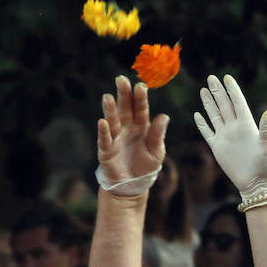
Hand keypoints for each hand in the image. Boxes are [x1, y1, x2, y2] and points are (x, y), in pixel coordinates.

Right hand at [96, 75, 167, 195]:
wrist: (133, 186)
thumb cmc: (145, 166)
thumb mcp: (157, 152)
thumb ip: (158, 135)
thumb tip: (164, 117)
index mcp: (141, 126)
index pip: (140, 109)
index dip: (140, 98)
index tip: (141, 86)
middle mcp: (126, 128)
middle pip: (124, 109)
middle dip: (123, 95)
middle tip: (121, 80)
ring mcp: (115, 138)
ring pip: (113, 121)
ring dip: (110, 110)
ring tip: (107, 97)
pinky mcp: (106, 150)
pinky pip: (105, 140)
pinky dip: (103, 131)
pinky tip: (102, 122)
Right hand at [193, 75, 266, 200]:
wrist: (255, 182)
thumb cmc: (265, 164)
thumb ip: (266, 129)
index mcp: (247, 125)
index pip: (238, 102)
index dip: (232, 90)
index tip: (227, 77)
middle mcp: (235, 128)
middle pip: (224, 105)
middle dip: (217, 91)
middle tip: (211, 78)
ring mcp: (225, 136)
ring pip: (214, 115)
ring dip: (209, 103)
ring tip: (203, 90)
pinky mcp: (217, 147)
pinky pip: (207, 132)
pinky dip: (202, 124)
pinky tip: (197, 114)